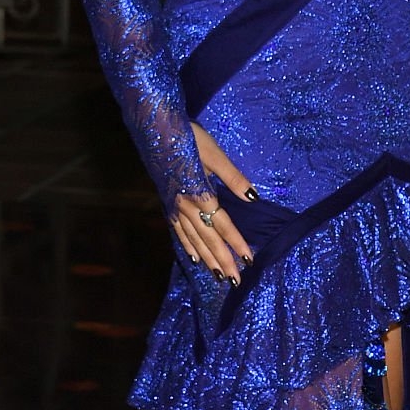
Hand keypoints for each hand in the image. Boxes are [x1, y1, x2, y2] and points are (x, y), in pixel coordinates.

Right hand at [169, 123, 255, 281]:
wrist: (155, 128)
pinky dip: (187, 245)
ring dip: (207, 258)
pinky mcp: (167, 203)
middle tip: (235, 281)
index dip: (236, 243)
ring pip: (193, 239)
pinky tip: (194, 257)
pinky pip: (178, 231)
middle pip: (208, 238)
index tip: (249, 261)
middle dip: (222, 260)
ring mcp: (174, 206)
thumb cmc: (188, 137)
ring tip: (219, 276)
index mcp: (199, 194)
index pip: (223, 225)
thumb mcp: (214, 154)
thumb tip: (254, 198)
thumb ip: (233, 178)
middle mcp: (185, 205)